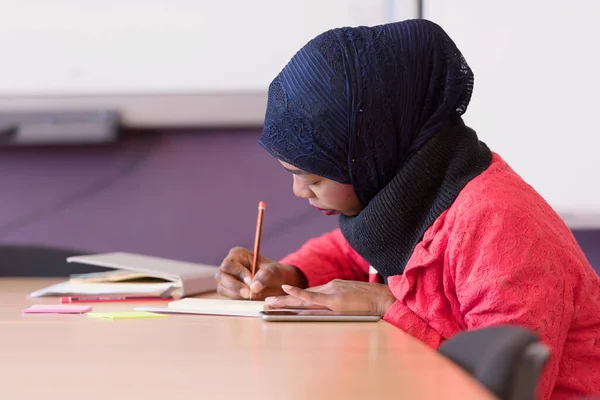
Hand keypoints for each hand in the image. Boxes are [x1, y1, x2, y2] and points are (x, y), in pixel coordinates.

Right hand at [214, 247, 306, 299]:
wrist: (278, 284)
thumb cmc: (275, 273)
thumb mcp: (274, 272)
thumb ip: (265, 276)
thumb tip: (253, 287)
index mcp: (238, 254)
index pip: (229, 264)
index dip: (238, 274)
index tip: (251, 282)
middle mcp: (229, 265)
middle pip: (220, 276)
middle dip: (235, 286)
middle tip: (250, 294)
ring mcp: (226, 279)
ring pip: (222, 288)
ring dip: (237, 294)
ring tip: (253, 296)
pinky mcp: (228, 290)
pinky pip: (227, 297)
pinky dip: (238, 299)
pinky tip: (250, 298)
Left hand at [264, 279, 395, 316]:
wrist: (386, 299)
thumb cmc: (374, 303)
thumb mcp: (354, 302)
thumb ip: (341, 304)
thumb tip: (331, 312)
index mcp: (334, 289)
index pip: (310, 294)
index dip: (295, 297)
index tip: (282, 301)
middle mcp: (330, 288)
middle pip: (303, 294)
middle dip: (284, 299)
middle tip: (266, 302)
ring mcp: (331, 293)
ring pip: (303, 297)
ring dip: (284, 300)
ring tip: (269, 303)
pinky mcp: (334, 300)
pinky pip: (313, 297)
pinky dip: (298, 294)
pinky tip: (286, 291)